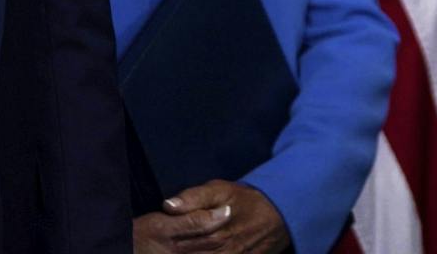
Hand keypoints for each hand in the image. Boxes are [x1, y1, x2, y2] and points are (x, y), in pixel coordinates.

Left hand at [134, 181, 287, 253]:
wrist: (280, 212)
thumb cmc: (244, 200)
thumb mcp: (220, 189)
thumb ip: (193, 197)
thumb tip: (168, 205)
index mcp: (216, 230)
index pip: (182, 244)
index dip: (168, 246)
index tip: (156, 244)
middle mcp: (226, 249)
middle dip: (177, 253)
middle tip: (162, 250)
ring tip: (175, 252)